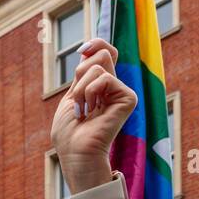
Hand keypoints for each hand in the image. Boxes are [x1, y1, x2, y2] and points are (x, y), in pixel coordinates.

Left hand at [50, 38, 137, 193]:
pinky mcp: (128, 98)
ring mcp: (121, 92)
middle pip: (102, 53)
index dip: (95, 44)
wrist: (77, 154)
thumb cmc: (69, 134)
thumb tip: (88, 50)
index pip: (104, 52)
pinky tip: (91, 112)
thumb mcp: (71, 97)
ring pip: (99, 65)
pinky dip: (90, 92)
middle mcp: (112, 87)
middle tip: (79, 98)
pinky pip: (104, 78)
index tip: (82, 49)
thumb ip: (82, 73)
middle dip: (82, 71)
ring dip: (80, 89)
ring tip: (83, 111)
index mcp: (99, 86)